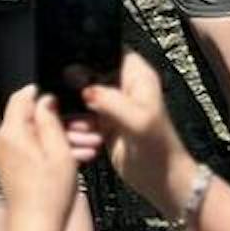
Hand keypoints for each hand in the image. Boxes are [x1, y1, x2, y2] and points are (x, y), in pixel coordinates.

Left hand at [0, 86, 82, 230]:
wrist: (36, 229)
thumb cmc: (49, 195)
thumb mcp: (59, 151)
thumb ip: (50, 119)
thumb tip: (46, 100)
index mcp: (11, 132)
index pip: (21, 97)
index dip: (42, 93)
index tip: (61, 96)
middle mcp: (2, 141)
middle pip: (31, 119)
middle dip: (59, 121)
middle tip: (86, 128)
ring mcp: (5, 156)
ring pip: (34, 136)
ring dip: (59, 138)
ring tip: (88, 146)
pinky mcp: (11, 169)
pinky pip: (31, 151)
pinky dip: (50, 151)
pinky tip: (75, 159)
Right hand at [81, 52, 190, 211]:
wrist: (161, 181)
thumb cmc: (159, 149)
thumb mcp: (137, 120)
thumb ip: (109, 100)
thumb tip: (83, 87)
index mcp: (137, 75)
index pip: (109, 49)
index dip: (89, 52)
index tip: (71, 61)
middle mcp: (124, 86)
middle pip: (91, 70)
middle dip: (77, 81)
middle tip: (68, 93)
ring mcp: (113, 104)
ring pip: (83, 92)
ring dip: (74, 104)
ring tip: (73, 117)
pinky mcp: (104, 122)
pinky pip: (82, 114)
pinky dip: (76, 121)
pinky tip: (75, 130)